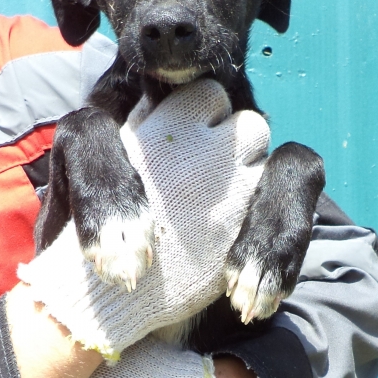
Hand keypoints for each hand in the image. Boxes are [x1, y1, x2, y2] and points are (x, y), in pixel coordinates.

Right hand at [17, 80, 269, 358]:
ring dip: (248, 174)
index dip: (207, 116)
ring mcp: (232, 188)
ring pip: (265, 162)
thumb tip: (161, 94)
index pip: (212, 96)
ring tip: (219, 198)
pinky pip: (267, 202)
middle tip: (215, 168)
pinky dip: (252, 209)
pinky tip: (225, 225)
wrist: (116, 283)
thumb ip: (149, 121)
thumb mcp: (119, 154)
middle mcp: (206, 150)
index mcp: (170, 127)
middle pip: (251, 125)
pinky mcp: (246, 224)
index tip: (194, 139)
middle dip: (237, 142)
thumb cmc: (110, 216)